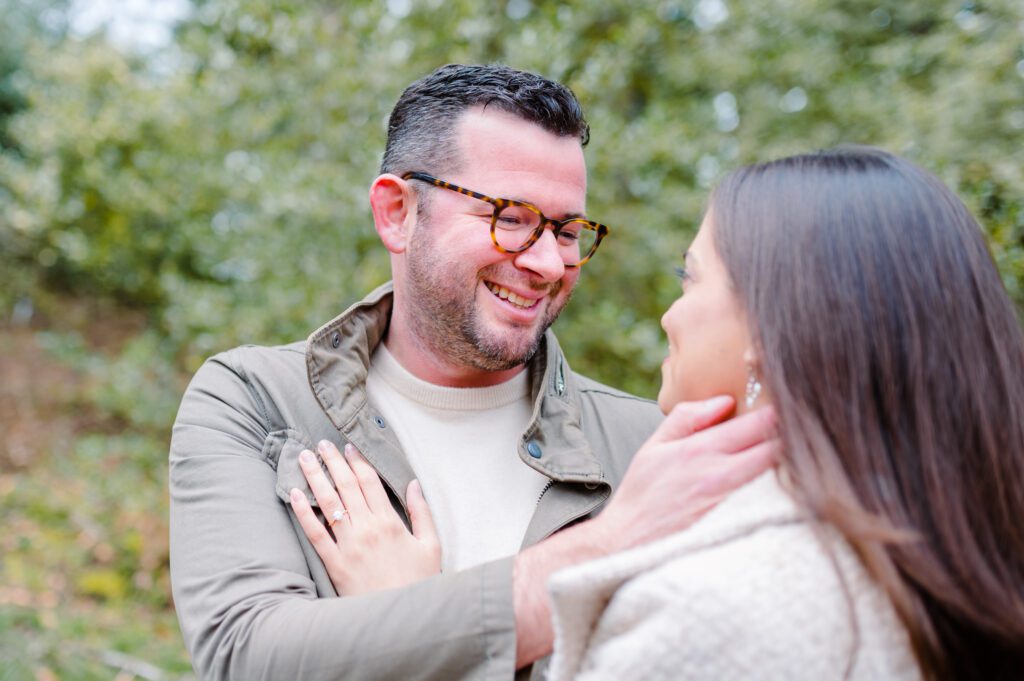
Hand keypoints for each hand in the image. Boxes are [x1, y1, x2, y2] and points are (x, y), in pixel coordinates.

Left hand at [289, 441, 440, 594]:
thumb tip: (413, 483)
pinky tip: (294, 495)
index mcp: (390, 522)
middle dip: (332, 462)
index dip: (358, 462)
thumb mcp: (431, 545)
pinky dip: (304, 513)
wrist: (402, 619)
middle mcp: (367, 529)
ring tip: (303, 458)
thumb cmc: (419, 582)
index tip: (348, 447)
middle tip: (321, 444)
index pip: (370, 483)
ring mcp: (348, 546)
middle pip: (346, 487)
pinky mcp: (334, 564)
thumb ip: (422, 512)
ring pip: (328, 504)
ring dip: (315, 478)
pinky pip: (315, 534)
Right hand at [593, 395, 778, 551]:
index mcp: (702, 450)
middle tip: (800, 433)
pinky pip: (776, 506)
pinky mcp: (742, 529)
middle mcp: (724, 476)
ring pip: (784, 478)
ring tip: (795, 459)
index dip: (781, 412)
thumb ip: (688, 417)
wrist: (628, 546)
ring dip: (792, 465)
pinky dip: (785, 494)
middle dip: (793, 437)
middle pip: (781, 449)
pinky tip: (785, 490)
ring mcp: (736, 505)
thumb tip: (725, 400)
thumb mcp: (654, 447)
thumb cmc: (642, 497)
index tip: (788, 408)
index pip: (760, 423)